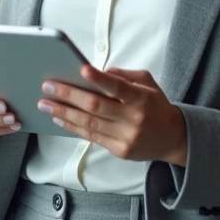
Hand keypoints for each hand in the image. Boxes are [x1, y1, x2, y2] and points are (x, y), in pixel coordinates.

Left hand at [38, 66, 187, 165]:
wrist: (174, 138)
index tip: (81, 69)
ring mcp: (126, 136)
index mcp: (142, 98)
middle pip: (96, 106)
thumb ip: (124, 75)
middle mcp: (134, 118)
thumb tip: (98, 72)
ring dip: (64, 113)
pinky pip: (91, 137)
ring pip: (89, 123)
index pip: (118, 87)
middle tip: (48, 86)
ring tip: (45, 104)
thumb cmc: (156, 106)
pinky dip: (72, 127)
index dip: (100, 79)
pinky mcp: (120, 150)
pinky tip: (59, 119)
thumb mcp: (148, 83)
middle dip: (69, 95)